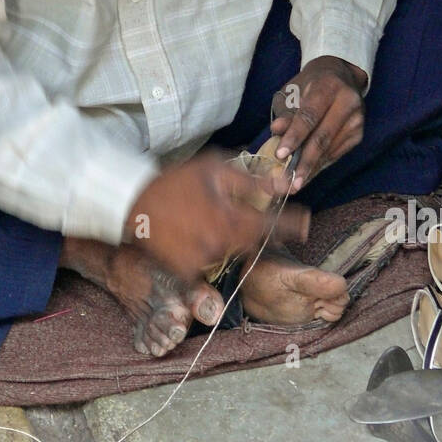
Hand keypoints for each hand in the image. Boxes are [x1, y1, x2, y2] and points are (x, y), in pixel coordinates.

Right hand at [123, 151, 308, 281]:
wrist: (133, 203)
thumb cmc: (175, 182)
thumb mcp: (214, 170)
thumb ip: (252, 180)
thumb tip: (286, 183)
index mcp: (231, 219)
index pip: (273, 226)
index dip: (294, 224)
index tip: (307, 223)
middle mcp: (221, 245)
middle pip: (252, 242)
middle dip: (254, 228)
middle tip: (240, 213)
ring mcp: (204, 261)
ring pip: (230, 253)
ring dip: (229, 239)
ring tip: (208, 219)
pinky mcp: (187, 272)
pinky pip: (209, 264)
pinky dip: (208, 251)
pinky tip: (194, 234)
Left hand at [270, 56, 368, 189]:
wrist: (340, 75)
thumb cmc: (310, 84)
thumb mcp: (293, 91)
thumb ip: (286, 112)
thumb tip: (276, 131)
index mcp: (329, 86)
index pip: (309, 116)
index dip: (294, 137)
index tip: (280, 155)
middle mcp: (348, 102)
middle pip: (323, 137)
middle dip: (304, 162)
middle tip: (289, 182)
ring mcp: (357, 119)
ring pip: (330, 149)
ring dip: (312, 169)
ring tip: (295, 184)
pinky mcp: (359, 133)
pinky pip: (336, 153)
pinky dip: (320, 165)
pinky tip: (308, 175)